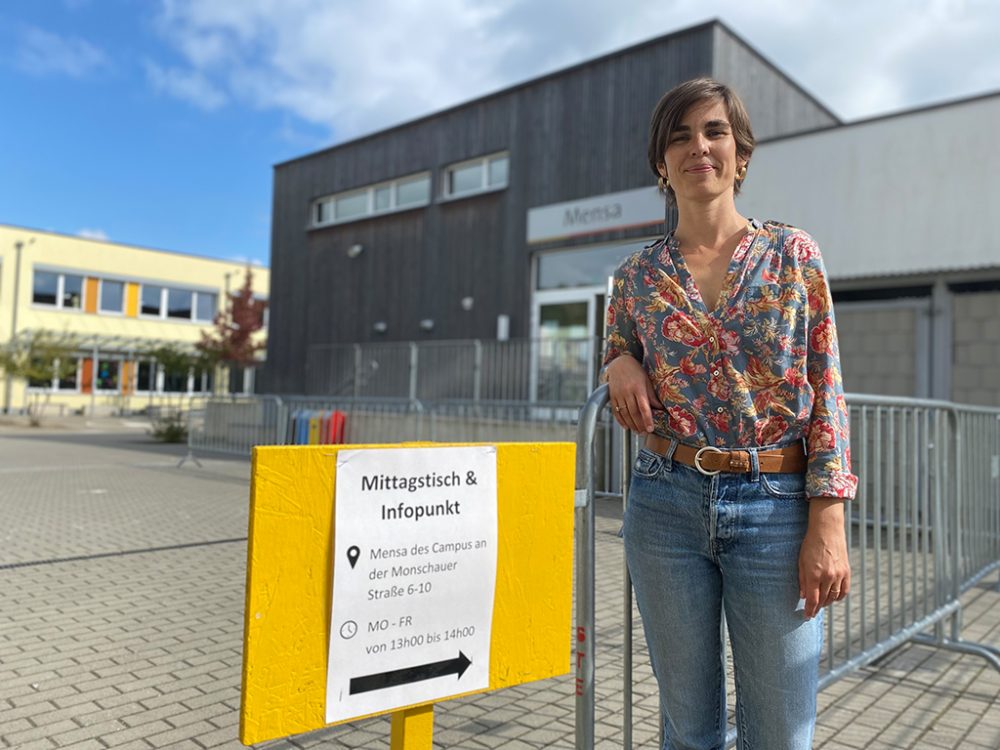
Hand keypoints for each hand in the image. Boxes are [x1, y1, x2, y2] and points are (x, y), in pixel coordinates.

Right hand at [605, 355, 662, 432]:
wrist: (619, 363)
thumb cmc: (636, 371)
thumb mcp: (646, 381)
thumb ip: (651, 395)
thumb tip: (660, 408)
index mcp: (638, 388)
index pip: (643, 407)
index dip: (647, 419)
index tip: (650, 429)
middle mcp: (627, 392)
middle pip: (633, 413)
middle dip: (639, 425)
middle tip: (644, 433)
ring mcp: (618, 394)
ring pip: (624, 414)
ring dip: (631, 425)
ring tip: (637, 431)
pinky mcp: (612, 396)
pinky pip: (615, 411)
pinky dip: (620, 420)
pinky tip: (626, 426)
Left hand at [798, 498, 849, 618]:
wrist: (827, 530)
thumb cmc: (810, 544)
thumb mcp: (801, 561)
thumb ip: (802, 580)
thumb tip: (803, 596)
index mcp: (814, 574)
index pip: (812, 599)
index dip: (809, 610)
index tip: (806, 617)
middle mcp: (828, 577)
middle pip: (823, 600)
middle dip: (817, 608)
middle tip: (812, 612)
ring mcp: (839, 575)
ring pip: (834, 597)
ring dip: (827, 603)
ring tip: (821, 605)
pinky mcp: (847, 571)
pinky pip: (844, 591)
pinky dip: (838, 597)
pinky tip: (833, 598)